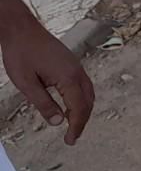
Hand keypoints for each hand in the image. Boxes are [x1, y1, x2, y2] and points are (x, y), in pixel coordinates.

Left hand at [2, 17, 94, 144]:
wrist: (21, 29)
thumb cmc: (21, 53)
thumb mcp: (26, 83)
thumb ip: (43, 103)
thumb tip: (57, 122)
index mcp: (68, 77)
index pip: (78, 108)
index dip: (75, 126)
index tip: (70, 141)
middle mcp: (77, 71)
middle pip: (88, 102)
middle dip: (82, 121)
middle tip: (72, 137)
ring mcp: (76, 66)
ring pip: (88, 93)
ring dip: (84, 111)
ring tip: (73, 124)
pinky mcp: (71, 64)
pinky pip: (84, 85)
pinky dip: (82, 99)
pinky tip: (72, 105)